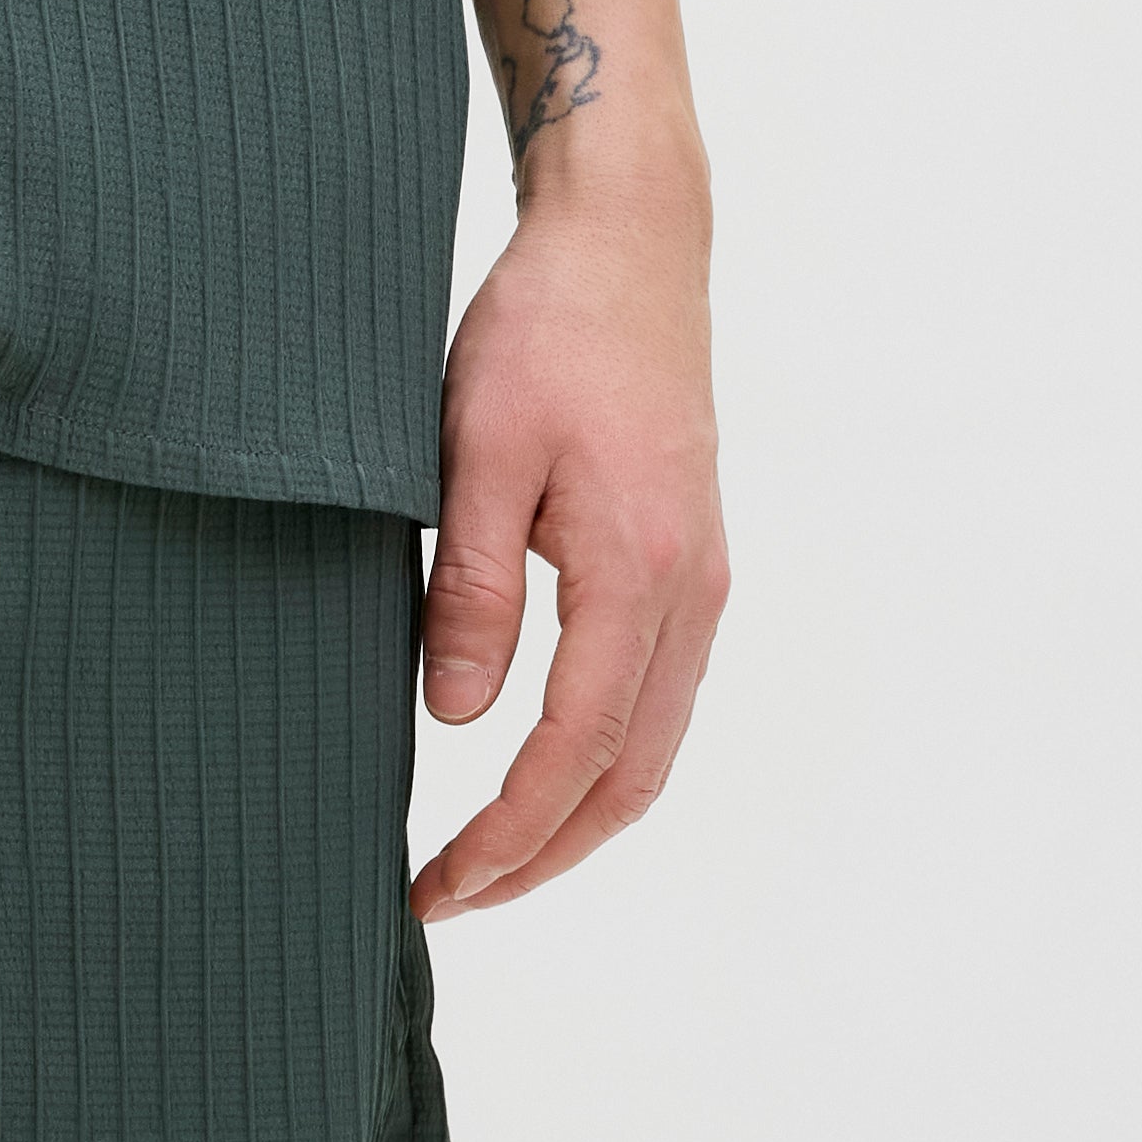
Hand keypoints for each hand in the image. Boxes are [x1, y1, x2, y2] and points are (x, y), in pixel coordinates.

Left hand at [411, 173, 726, 920]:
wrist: (629, 244)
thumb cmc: (545, 329)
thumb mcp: (478, 447)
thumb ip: (476, 586)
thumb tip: (458, 718)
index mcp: (639, 571)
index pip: (573, 749)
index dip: (508, 834)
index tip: (440, 885)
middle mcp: (691, 593)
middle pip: (629, 778)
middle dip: (543, 855)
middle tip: (452, 896)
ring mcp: (701, 578)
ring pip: (651, 746)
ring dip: (576, 816)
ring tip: (491, 856)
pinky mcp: (690, 557)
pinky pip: (659, 695)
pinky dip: (605, 757)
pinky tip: (547, 765)